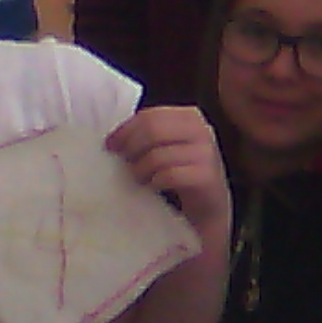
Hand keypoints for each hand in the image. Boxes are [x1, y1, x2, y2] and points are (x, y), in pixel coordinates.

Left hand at [109, 107, 233, 255]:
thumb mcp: (167, 147)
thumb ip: (148, 136)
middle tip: (123, 163)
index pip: (150, 115)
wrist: (210, 206)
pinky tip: (153, 187)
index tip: (111, 145)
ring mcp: (206, 154)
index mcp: (189, 117)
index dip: (126, 130)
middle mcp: (202, 131)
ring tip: (138, 178)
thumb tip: (114, 138)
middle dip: (131, 147)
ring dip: (140, 169)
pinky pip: (169, 175)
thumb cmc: (181, 173)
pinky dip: (155, 182)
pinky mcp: (207, 178)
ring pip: (158, 154)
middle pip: (153, 130)